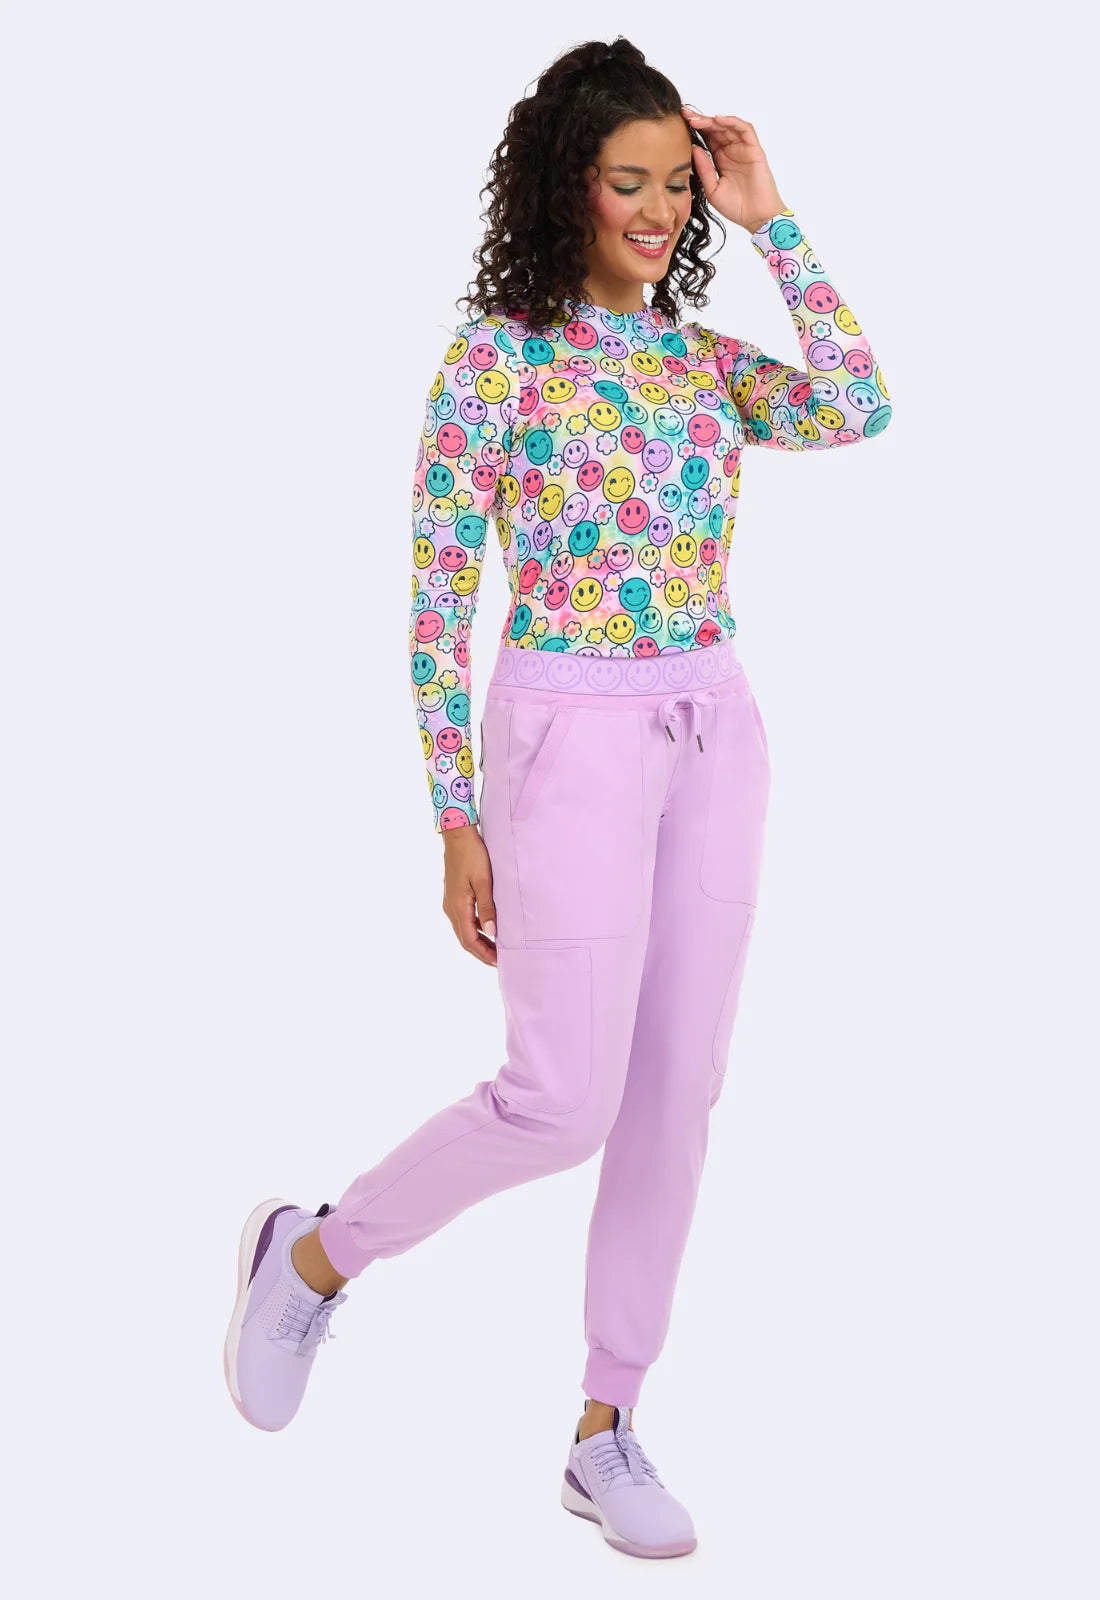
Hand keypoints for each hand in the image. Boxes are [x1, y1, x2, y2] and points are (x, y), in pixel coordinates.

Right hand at [442, 823, 497, 965]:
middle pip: (465, 939)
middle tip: (499, 961)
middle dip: (481, 952)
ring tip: (496, 948)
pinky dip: (476, 929)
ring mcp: (451, 903)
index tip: (498, 962)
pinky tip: (488, 929)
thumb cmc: (473, 855)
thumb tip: (492, 933)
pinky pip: (464, 920)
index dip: (483, 953)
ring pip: (464, 931)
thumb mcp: (484, 881)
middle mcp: (451, 908)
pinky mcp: (454, 897)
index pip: (469, 940)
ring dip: (479, 942)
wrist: (458, 836)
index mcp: (458, 907)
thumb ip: (488, 908)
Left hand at [680, 106, 784, 233]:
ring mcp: (743, 149)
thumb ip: (704, 169)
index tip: (679, 123)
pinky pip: (745, 130)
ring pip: (727, 126)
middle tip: (685, 115)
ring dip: (712, 120)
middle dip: (700, 121)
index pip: (706, 138)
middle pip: (715, 129)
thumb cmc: (736, 207)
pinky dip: (732, 122)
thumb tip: (693, 148)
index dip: (694, 130)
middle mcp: (731, 151)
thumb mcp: (712, 189)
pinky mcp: (754, 150)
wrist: (756, 218)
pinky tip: (718, 119)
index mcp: (720, 159)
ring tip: (696, 119)